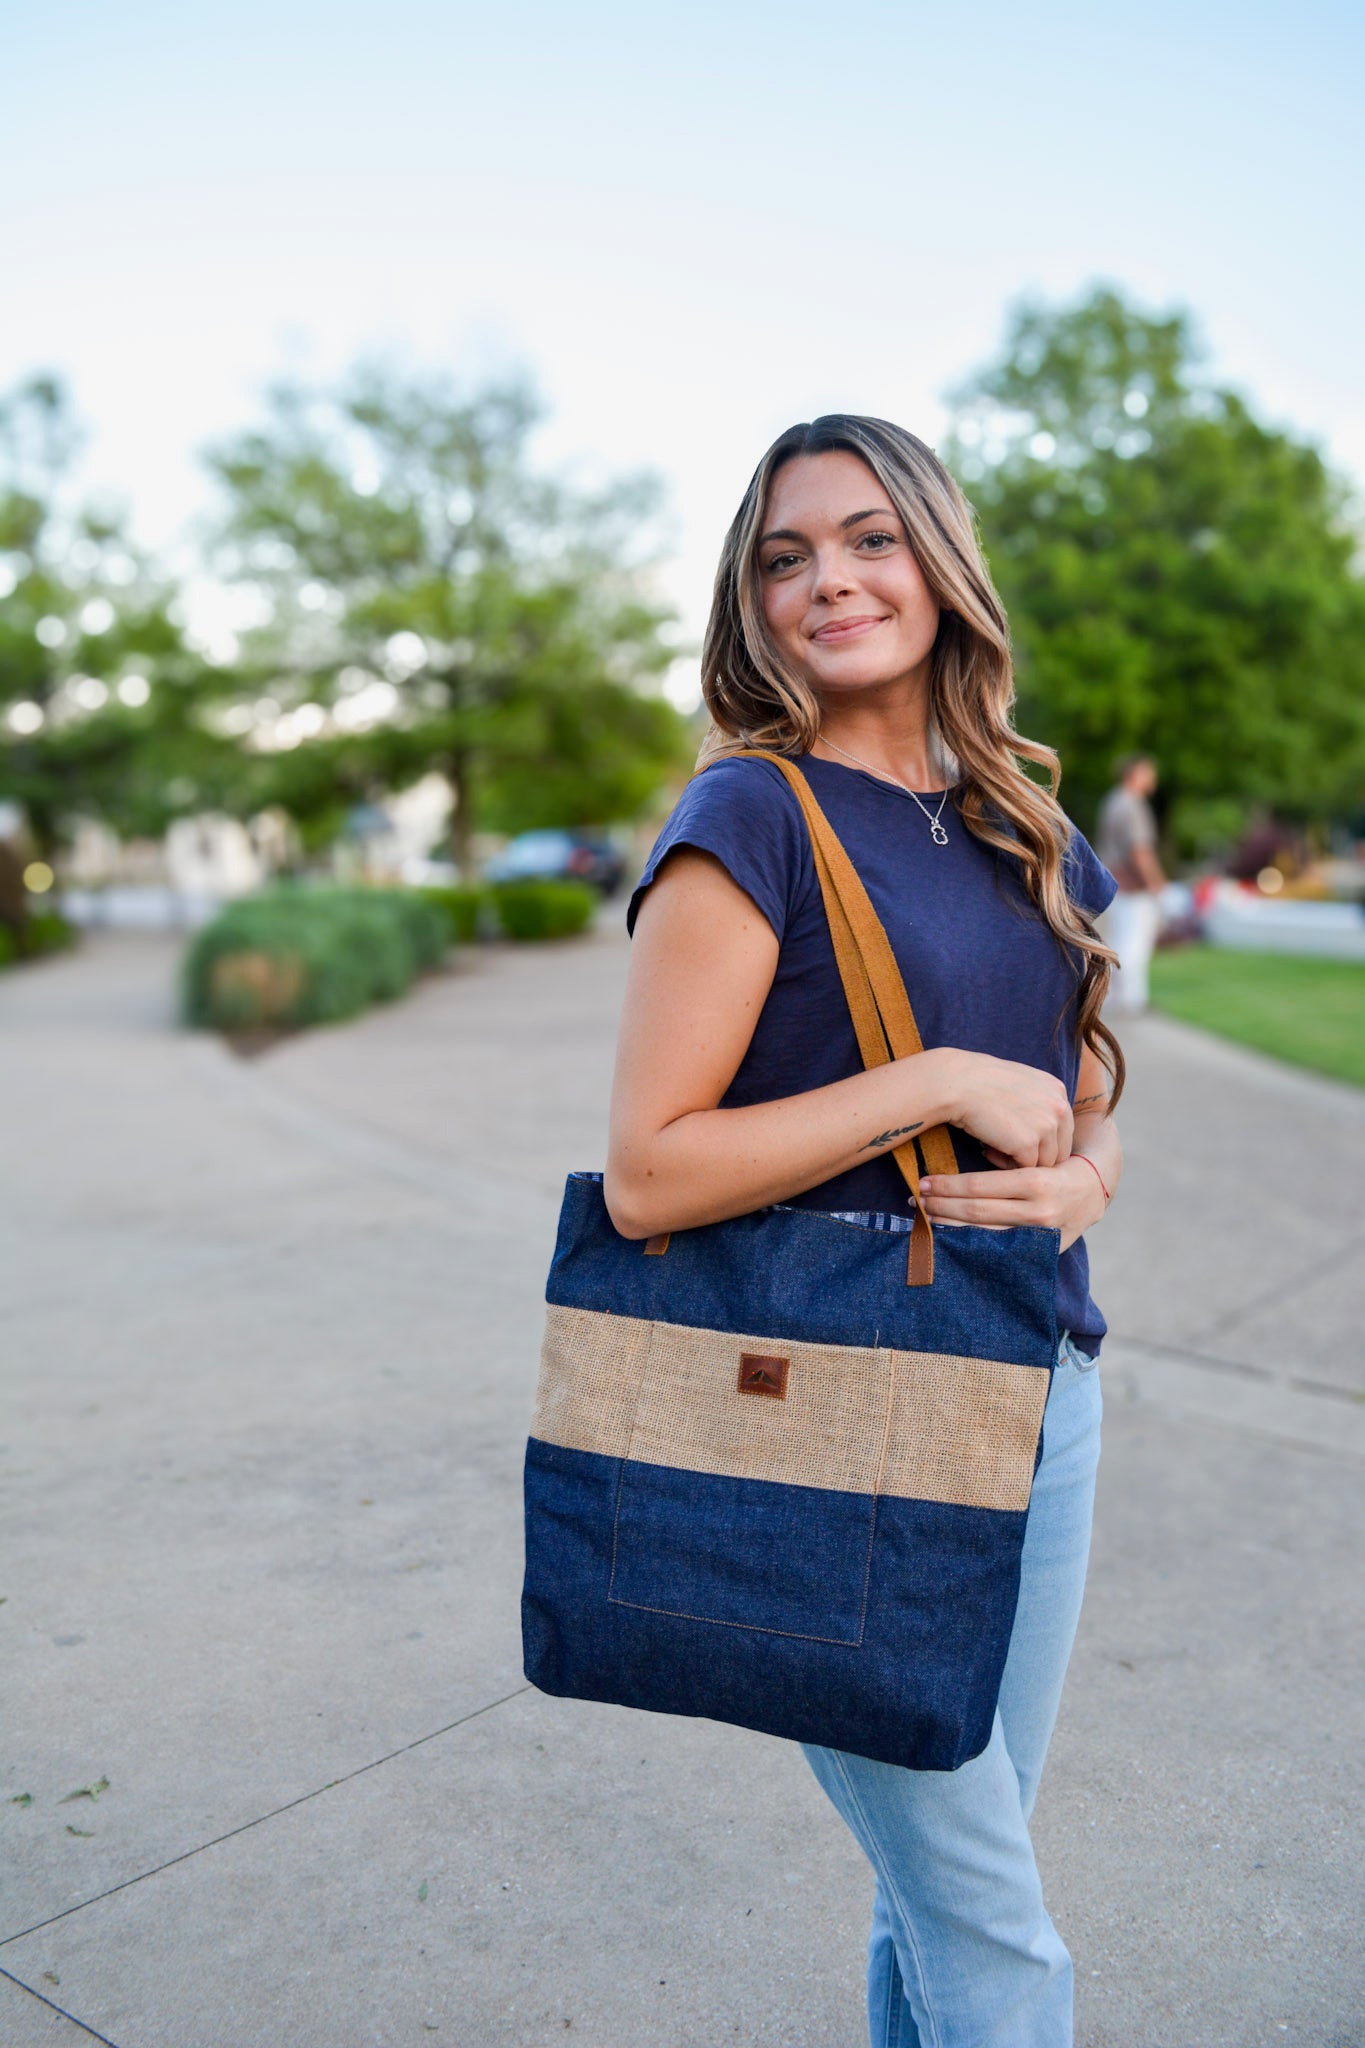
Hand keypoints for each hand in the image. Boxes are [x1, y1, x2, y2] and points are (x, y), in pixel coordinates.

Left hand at [919, 1155, 1107, 1252]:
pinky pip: (998, 1249)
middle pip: (977, 1213)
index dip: (948, 1186)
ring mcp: (1039, 1236)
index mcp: (1038, 1183)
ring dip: (950, 1226)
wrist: (1095, 1190)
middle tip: (917, 1199)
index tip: (924, 1182)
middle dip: (942, 1206)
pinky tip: (950, 1235)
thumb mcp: (1037, 1151)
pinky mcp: (1040, 1252)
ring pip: (983, 1235)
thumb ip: (1007, 1155)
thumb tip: (975, 1150)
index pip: (980, 1188)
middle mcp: (1039, 1213)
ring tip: (926, 1216)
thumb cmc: (1056, 1162)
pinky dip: (971, 1241)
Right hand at [937, 1050, 1073, 1168]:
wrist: (958, 1083)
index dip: (1041, 1139)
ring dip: (1021, 1162)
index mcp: (1057, 1090)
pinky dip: (1007, 1165)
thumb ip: (1037, 1100)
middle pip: (1059, 1149)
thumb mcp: (1020, 1082)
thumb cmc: (979, 1081)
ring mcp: (1046, 1125)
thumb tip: (1040, 1125)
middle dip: (1036, 1155)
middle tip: (1006, 1149)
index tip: (1016, 1136)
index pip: (1062, 1129)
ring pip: (1045, 1162)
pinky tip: (988, 1151)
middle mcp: (1059, 1107)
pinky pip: (1026, 1169)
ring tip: (995, 1150)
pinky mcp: (1029, 1143)